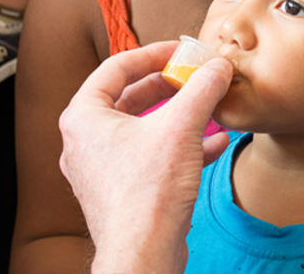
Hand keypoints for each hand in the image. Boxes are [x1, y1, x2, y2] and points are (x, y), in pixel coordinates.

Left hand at [58, 41, 232, 273]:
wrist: (143, 253)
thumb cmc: (146, 193)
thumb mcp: (182, 125)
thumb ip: (202, 88)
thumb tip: (218, 66)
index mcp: (85, 117)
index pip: (116, 67)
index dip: (153, 54)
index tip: (180, 51)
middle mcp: (87, 140)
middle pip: (131, 97)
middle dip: (171, 87)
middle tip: (195, 78)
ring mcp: (103, 167)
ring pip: (146, 128)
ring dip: (182, 116)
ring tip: (210, 109)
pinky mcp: (123, 190)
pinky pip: (153, 156)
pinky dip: (182, 146)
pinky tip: (215, 144)